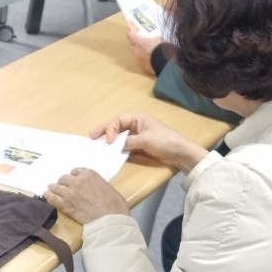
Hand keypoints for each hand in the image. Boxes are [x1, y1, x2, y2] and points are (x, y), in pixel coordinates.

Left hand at [45, 168, 129, 224]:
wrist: (110, 219)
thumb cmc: (115, 204)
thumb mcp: (108, 188)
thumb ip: (97, 184)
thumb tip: (95, 188)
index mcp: (89, 174)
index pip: (76, 172)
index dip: (74, 177)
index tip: (74, 181)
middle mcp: (77, 180)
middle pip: (64, 178)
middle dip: (63, 183)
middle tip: (62, 187)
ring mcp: (70, 192)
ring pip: (57, 187)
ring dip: (54, 188)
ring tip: (50, 189)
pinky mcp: (65, 204)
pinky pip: (53, 198)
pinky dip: (49, 196)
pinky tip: (46, 195)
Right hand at [91, 113, 208, 173]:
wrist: (180, 153)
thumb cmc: (164, 141)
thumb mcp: (145, 140)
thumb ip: (128, 142)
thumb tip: (114, 145)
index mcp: (138, 118)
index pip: (118, 120)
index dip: (110, 129)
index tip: (108, 141)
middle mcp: (136, 125)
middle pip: (117, 126)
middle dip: (104, 131)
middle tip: (90, 136)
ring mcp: (138, 136)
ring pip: (120, 136)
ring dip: (110, 141)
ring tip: (98, 145)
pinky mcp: (140, 146)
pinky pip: (125, 145)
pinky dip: (118, 148)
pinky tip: (111, 152)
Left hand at [124, 26, 163, 76]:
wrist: (165, 63)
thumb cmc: (161, 48)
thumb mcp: (159, 39)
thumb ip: (154, 38)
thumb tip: (154, 39)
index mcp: (139, 42)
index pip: (130, 36)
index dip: (130, 33)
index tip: (131, 31)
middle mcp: (137, 51)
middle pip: (131, 45)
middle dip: (133, 43)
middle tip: (138, 41)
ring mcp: (139, 60)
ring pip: (136, 54)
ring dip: (139, 52)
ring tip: (146, 51)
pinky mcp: (143, 67)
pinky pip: (141, 62)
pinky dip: (144, 60)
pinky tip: (150, 60)